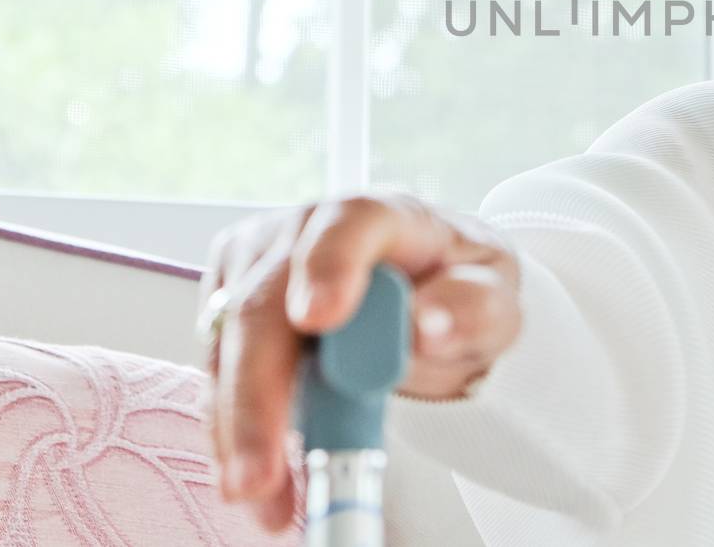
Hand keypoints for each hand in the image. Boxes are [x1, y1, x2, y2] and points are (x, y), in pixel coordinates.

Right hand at [197, 192, 522, 530]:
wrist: (430, 300)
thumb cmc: (459, 293)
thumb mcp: (495, 303)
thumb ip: (471, 310)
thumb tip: (428, 326)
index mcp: (386, 215)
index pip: (351, 223)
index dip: (330, 268)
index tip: (319, 321)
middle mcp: (310, 227)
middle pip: (266, 301)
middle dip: (257, 394)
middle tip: (263, 472)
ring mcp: (262, 260)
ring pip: (228, 344)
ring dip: (239, 429)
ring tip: (268, 497)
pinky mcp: (230, 297)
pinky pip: (218, 370)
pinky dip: (234, 430)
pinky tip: (261, 477)